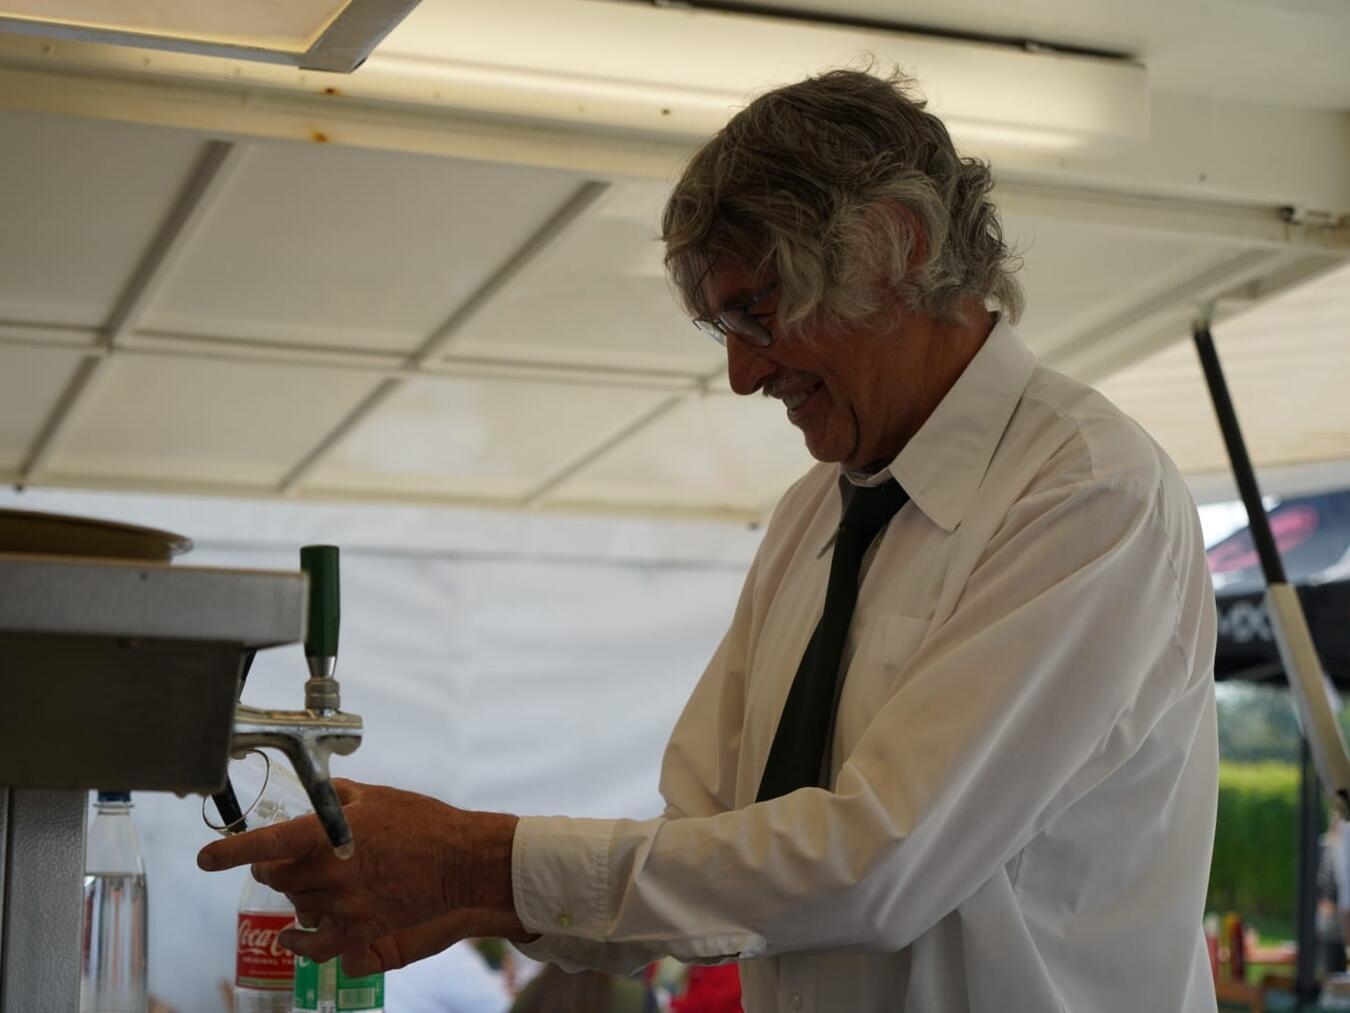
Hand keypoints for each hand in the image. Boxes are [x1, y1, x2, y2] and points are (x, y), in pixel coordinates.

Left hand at [197, 779, 526, 969]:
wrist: (461, 861)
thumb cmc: (423, 822)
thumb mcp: (377, 796)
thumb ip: (337, 797)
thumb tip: (316, 796)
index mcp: (327, 835)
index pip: (265, 845)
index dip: (229, 852)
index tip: (207, 857)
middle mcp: (328, 873)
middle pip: (277, 877)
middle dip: (280, 867)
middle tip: (296, 859)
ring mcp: (342, 906)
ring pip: (297, 906)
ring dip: (300, 895)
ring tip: (317, 885)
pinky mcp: (360, 931)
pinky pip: (315, 947)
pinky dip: (299, 943)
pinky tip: (292, 937)